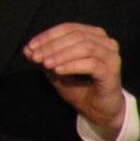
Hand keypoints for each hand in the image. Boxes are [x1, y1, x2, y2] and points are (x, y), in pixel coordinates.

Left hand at [23, 22, 124, 138]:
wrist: (98, 112)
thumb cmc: (80, 88)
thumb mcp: (56, 71)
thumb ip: (44, 58)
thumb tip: (27, 49)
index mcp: (93, 35)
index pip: (68, 28)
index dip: (48, 36)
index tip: (30, 46)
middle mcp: (105, 42)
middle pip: (76, 36)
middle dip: (52, 46)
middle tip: (36, 56)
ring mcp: (111, 56)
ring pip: (85, 47)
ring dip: (61, 54)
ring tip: (46, 63)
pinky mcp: (112, 71)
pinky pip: (91, 64)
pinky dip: (72, 65)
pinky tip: (58, 71)